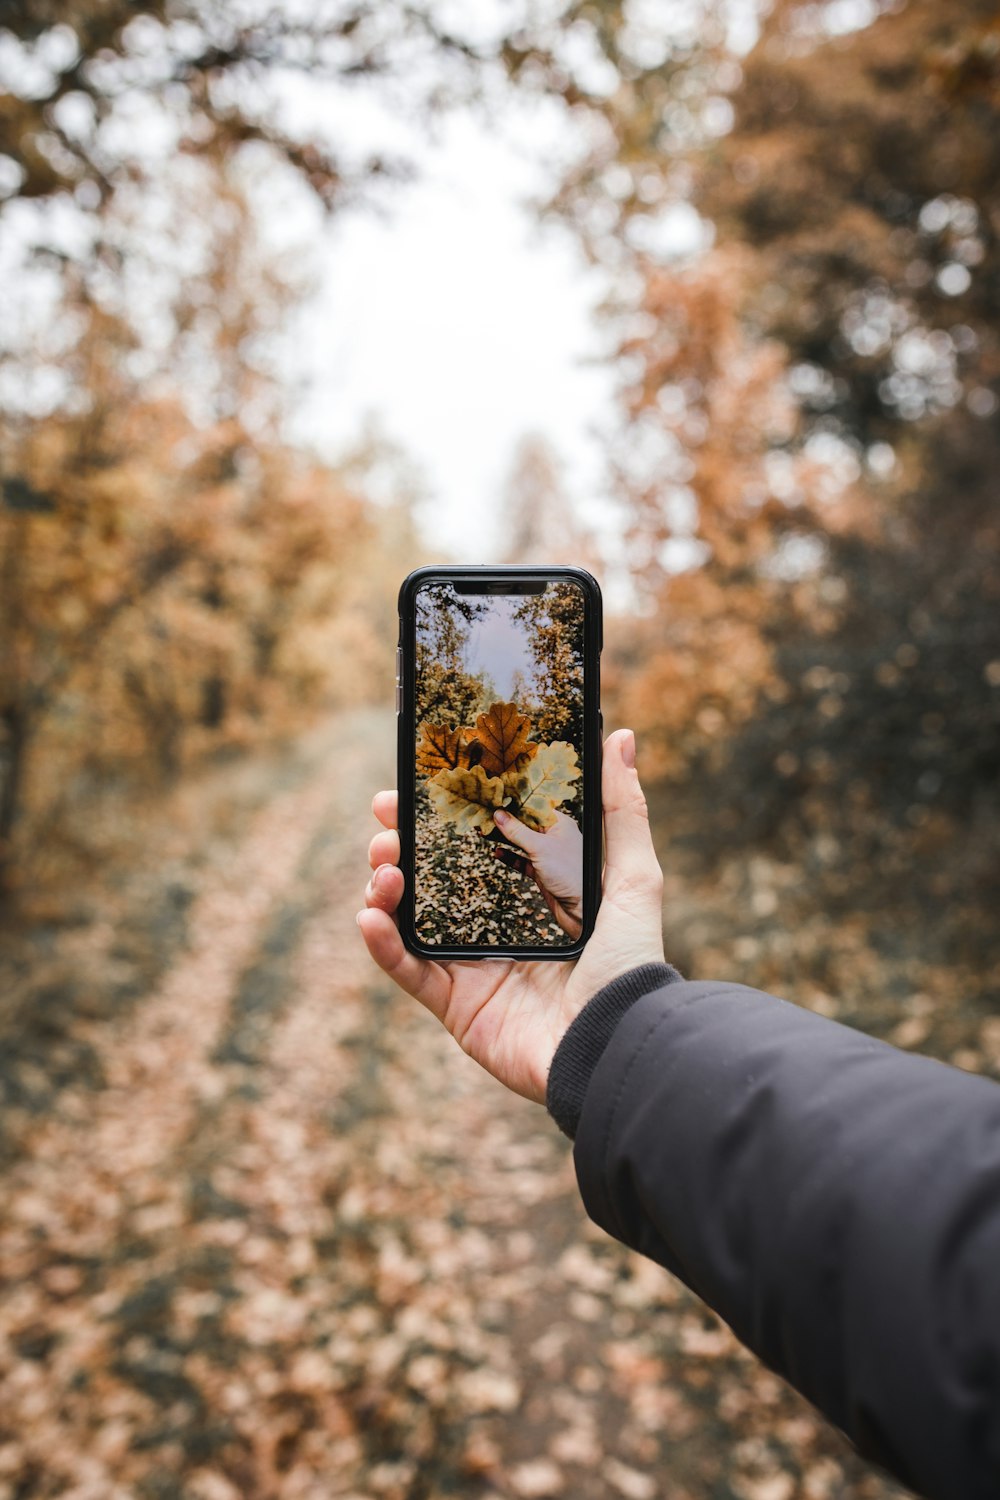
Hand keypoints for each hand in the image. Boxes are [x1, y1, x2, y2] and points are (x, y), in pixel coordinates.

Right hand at [357, 729, 665, 1104]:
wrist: (615, 1043)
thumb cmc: (631, 963)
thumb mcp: (634, 877)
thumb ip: (621, 810)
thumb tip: (622, 738)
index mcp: (534, 895)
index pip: (477, 844)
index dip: (445, 814)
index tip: (419, 782)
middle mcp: (498, 927)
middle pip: (433, 876)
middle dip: (401, 843)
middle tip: (385, 819)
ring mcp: (472, 966)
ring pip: (408, 917)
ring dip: (384, 884)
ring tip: (383, 863)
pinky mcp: (455, 1005)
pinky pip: (406, 970)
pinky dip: (380, 943)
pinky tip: (370, 913)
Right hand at [491, 808, 582, 939]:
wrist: (581, 909)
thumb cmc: (570, 874)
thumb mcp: (540, 848)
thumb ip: (517, 831)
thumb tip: (499, 815)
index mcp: (560, 824)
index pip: (534, 807)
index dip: (515, 803)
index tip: (496, 799)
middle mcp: (554, 837)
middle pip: (525, 824)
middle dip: (506, 821)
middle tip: (485, 815)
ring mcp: (547, 854)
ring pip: (522, 842)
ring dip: (505, 838)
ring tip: (485, 831)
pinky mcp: (542, 871)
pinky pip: (522, 860)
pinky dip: (510, 857)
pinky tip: (498, 853)